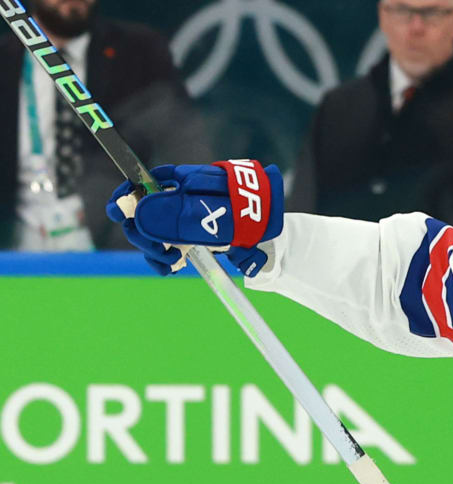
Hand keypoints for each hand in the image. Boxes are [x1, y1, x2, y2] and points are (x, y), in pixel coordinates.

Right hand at [105, 161, 283, 276]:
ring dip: (153, 249)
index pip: (141, 184)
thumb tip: (138, 212)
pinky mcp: (186, 240)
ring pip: (150, 234)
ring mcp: (179, 221)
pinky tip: (170, 267)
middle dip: (141, 232)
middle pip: (140, 213)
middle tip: (159, 249)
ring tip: (174, 260)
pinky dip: (162, 260)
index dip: (125, 195)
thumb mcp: (213, 211)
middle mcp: (175, 201)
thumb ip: (176, 212)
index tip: (118, 209)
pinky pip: (163, 249)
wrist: (271, 229)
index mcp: (179, 183)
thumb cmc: (245, 212)